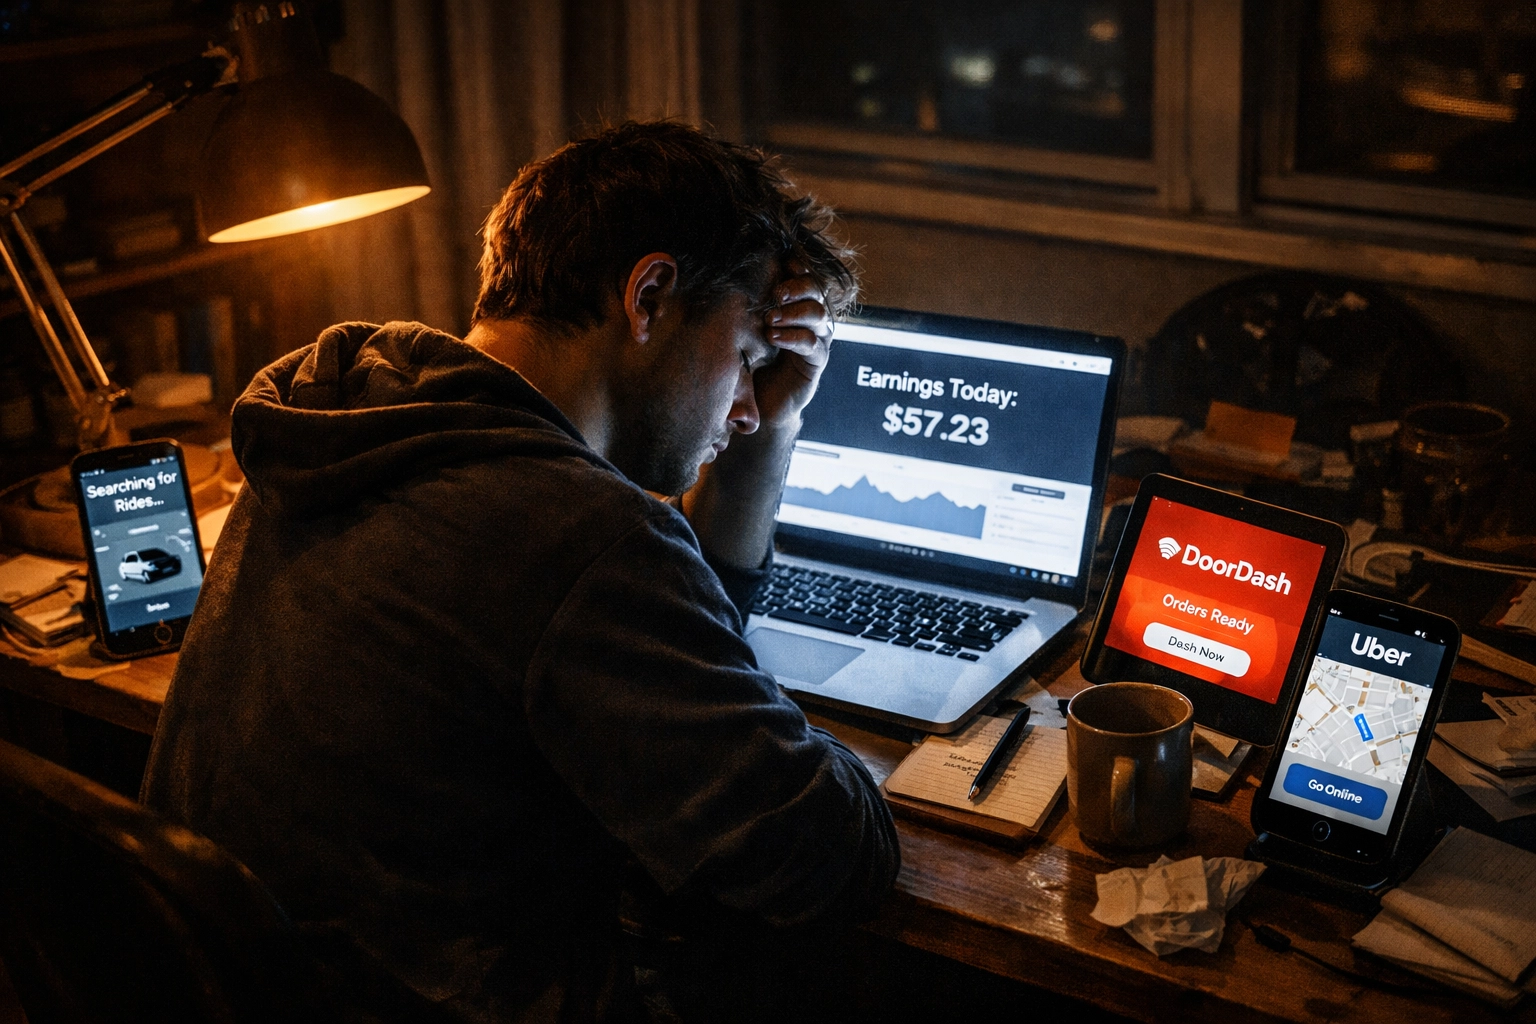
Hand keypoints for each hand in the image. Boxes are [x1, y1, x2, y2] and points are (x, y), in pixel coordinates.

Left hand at [753, 263, 833, 431]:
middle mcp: (810, 319)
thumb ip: (744, 304)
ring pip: (818, 314)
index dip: (797, 266)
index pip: (804, 276)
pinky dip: (793, 338)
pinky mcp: (816, 362)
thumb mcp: (743, 328)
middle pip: (817, 290)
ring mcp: (816, 339)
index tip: (780, 261)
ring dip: (793, 313)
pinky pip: (813, 343)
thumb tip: (724, 273)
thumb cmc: (748, 362)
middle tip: (776, 295)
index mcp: (794, 304)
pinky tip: (773, 338)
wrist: (759, 404)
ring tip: (770, 320)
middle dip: (797, 287)